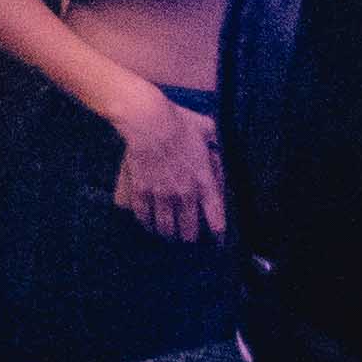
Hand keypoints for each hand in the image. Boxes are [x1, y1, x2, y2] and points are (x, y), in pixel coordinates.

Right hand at [113, 89, 225, 242]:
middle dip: (189, 236)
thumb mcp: (206, 129)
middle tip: (187, 236)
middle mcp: (185, 195)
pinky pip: (143, 216)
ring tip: (167, 233)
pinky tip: (147, 224)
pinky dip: (146, 223)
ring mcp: (162, 196)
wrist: (148, 121)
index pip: (216, 219)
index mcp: (204, 182)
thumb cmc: (179, 122)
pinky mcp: (141, 192)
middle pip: (188, 230)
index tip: (218, 240)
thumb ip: (215, 144)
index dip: (218, 234)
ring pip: (165, 228)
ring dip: (167, 233)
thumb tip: (219, 151)